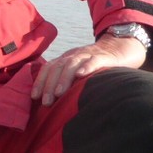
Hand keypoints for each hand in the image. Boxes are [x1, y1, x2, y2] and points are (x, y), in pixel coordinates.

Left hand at [31, 33, 146, 105]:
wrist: (118, 49)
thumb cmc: (95, 66)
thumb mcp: (78, 72)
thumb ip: (67, 82)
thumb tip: (52, 103)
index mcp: (66, 59)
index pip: (48, 68)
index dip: (40, 81)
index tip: (34, 97)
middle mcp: (73, 56)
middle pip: (57, 67)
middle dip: (49, 84)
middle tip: (45, 102)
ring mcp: (87, 55)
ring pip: (72, 64)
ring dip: (63, 79)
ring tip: (58, 93)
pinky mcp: (103, 57)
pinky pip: (93, 61)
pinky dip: (86, 67)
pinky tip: (81, 75)